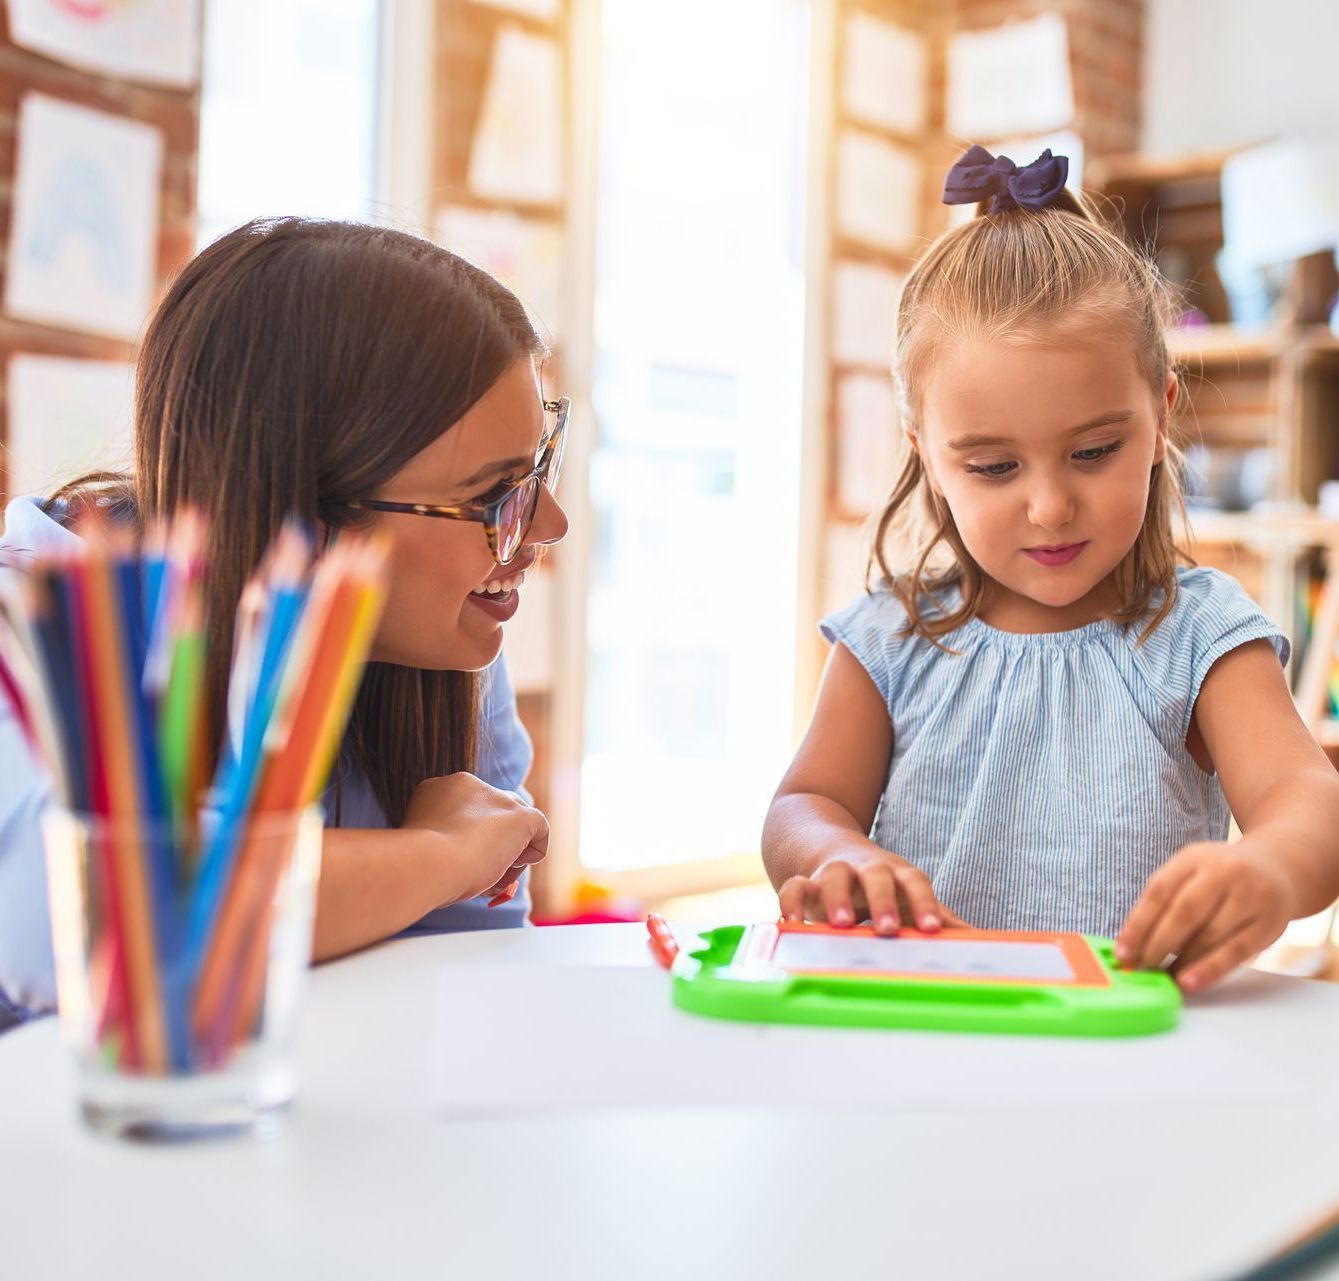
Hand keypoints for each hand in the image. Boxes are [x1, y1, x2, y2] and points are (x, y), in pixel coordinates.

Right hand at [402, 773, 548, 906]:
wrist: (428, 864)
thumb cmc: (419, 865)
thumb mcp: (426, 846)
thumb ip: (447, 841)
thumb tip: (470, 859)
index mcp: (440, 789)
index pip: (468, 811)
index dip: (468, 838)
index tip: (457, 861)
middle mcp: (472, 785)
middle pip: (494, 816)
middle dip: (491, 845)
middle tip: (479, 873)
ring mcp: (499, 799)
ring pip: (515, 825)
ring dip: (507, 854)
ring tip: (489, 877)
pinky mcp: (521, 816)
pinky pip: (540, 831)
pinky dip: (532, 853)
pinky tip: (510, 866)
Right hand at [777, 845, 967, 934]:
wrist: (825, 844)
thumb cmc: (879, 884)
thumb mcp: (908, 898)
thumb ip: (938, 920)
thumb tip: (986, 945)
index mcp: (897, 874)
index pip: (915, 882)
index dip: (925, 903)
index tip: (933, 931)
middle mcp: (866, 868)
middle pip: (877, 875)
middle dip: (883, 901)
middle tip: (888, 930)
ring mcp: (833, 872)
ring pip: (834, 875)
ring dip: (837, 897)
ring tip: (840, 926)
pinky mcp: (804, 880)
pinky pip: (793, 886)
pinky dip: (791, 903)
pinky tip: (792, 925)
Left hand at [1115, 840, 1295, 991]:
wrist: (1278, 868)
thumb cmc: (1219, 877)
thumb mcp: (1190, 872)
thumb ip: (1164, 901)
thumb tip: (1133, 943)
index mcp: (1194, 857)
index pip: (1159, 891)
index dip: (1138, 924)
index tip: (1123, 951)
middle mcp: (1224, 872)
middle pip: (1185, 912)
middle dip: (1158, 944)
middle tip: (1141, 968)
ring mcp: (1250, 897)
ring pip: (1210, 935)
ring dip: (1183, 961)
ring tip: (1164, 977)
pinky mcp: (1269, 923)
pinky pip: (1236, 952)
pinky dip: (1210, 970)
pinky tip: (1191, 982)